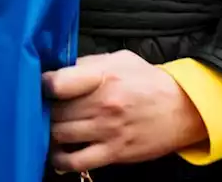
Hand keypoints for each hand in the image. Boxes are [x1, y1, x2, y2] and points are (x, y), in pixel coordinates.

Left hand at [42, 50, 206, 174]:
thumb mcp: (119, 60)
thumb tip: (58, 69)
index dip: (40, 85)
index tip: (38, 86)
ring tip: (46, 128)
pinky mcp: (115, 153)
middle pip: (54, 111)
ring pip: (60, 136)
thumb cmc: (147, 81)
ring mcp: (108, 131)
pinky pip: (77, 161)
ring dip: (48, 133)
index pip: (56, 82)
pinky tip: (56, 154)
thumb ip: (87, 64)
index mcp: (102, 77)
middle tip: (40, 109)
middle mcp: (102, 104)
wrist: (183, 109)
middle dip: (43, 110)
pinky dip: (61, 160)